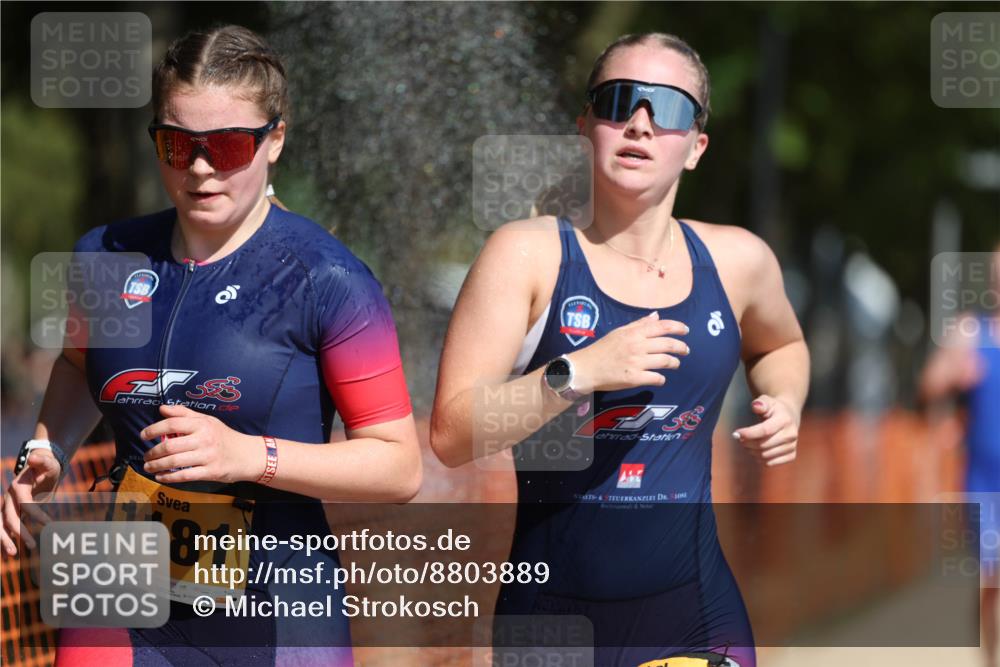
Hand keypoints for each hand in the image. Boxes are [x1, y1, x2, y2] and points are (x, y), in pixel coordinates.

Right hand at [1, 450, 58, 556]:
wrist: (40, 468)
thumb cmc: (46, 466)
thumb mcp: (47, 462)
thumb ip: (41, 461)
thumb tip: (33, 457)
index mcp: (18, 487)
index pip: (25, 503)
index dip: (36, 514)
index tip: (49, 524)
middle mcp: (8, 497)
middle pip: (9, 518)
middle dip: (19, 532)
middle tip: (32, 545)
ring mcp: (7, 506)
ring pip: (1, 525)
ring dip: (5, 540)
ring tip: (13, 554)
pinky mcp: (10, 512)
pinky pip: (3, 528)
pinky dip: (4, 540)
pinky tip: (6, 554)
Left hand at [141, 404, 261, 483]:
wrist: (248, 455)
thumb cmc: (224, 436)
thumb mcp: (208, 420)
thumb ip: (184, 414)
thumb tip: (162, 408)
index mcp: (202, 424)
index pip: (172, 424)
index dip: (154, 429)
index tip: (143, 436)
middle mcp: (204, 439)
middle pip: (170, 445)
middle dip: (153, 452)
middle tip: (145, 456)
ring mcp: (207, 456)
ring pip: (174, 461)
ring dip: (157, 466)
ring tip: (149, 467)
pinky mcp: (210, 472)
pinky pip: (185, 475)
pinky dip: (169, 477)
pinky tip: (161, 477)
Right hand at [569, 311, 688, 393]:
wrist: (586, 368)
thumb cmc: (602, 349)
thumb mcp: (619, 332)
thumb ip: (639, 324)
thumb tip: (656, 316)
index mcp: (634, 333)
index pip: (662, 326)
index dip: (677, 327)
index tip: (686, 330)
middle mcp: (637, 346)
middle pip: (668, 344)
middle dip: (681, 347)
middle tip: (685, 350)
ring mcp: (637, 363)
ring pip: (666, 361)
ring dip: (674, 363)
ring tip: (675, 364)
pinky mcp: (634, 378)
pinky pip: (656, 378)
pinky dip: (662, 378)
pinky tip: (660, 378)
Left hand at [732, 394, 799, 466]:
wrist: (788, 417)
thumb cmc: (773, 408)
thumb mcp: (767, 401)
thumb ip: (760, 403)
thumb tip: (756, 406)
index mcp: (785, 420)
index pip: (765, 430)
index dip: (749, 433)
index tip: (736, 433)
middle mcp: (791, 434)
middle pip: (763, 445)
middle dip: (747, 443)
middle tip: (739, 438)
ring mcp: (792, 446)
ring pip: (765, 455)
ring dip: (751, 451)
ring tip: (746, 443)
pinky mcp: (791, 456)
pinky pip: (769, 463)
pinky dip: (759, 458)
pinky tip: (756, 449)